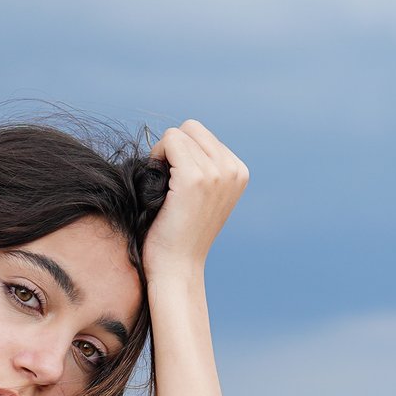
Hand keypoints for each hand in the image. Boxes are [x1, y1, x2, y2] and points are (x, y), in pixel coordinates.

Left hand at [141, 119, 248, 278]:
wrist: (176, 267)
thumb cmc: (180, 234)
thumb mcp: (203, 196)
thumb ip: (204, 167)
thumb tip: (181, 137)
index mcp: (239, 172)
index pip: (203, 136)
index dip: (182, 153)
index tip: (176, 182)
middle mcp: (233, 170)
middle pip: (192, 128)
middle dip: (173, 148)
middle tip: (164, 179)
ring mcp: (216, 173)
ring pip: (180, 133)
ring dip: (163, 153)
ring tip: (162, 184)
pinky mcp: (194, 178)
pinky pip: (170, 141)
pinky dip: (157, 155)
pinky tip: (156, 181)